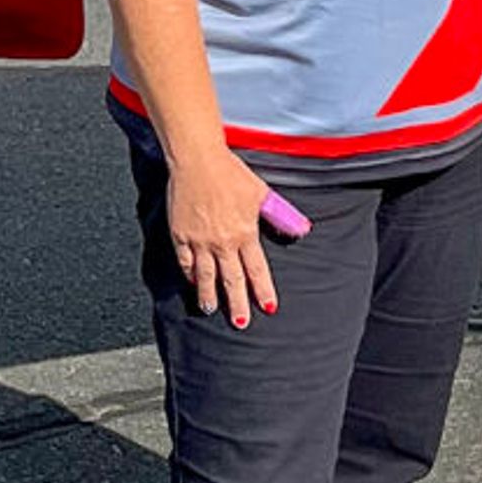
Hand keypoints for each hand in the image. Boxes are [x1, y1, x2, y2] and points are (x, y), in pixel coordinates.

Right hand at [167, 143, 283, 327]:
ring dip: (209, 295)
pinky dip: (189, 274)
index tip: (268, 307)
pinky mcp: (180, 234)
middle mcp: (223, 241)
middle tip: (241, 322)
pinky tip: (192, 282)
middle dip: (237, 303)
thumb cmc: (230, 173)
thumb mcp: (261, 193)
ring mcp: (199, 240)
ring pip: (205, 276)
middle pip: (231, 279)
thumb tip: (301, 229)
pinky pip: (185, 261)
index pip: (257, 269)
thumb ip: (281, 214)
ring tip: (210, 309)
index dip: (263, 290)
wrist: (197, 160)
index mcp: (245, 232)